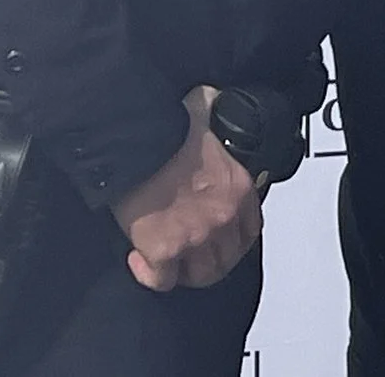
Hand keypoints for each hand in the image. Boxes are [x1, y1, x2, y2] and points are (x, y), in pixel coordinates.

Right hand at [110, 85, 261, 289]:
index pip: (249, 232)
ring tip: (166, 259)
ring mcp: (197, 236)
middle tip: (187, 254)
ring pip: (200, 277)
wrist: (135, 141)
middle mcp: (224, 216)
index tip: (214, 238)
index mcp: (240, 189)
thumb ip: (221, 119)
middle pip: (226, 261)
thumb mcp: (211, 116)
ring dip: (182, 271)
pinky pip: (162, 282)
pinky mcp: (164, 250)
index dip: (230, 240)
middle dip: (206, 260)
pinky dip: (150, 275)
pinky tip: (140, 258)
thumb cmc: (168, 127)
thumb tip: (217, 103)